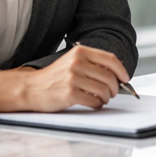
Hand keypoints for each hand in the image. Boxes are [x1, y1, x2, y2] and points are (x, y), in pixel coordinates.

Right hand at [0, 44, 130, 112]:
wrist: (30, 88)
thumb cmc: (54, 77)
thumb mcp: (72, 62)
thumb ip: (92, 64)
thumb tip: (117, 74)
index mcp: (80, 52)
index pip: (110, 59)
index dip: (121, 70)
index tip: (125, 78)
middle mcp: (77, 63)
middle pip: (109, 76)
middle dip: (114, 88)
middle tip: (112, 93)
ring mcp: (73, 78)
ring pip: (104, 90)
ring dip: (106, 97)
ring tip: (101, 99)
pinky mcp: (70, 93)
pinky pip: (94, 101)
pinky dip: (98, 104)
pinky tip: (93, 103)